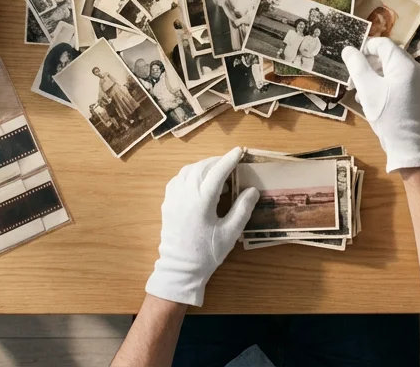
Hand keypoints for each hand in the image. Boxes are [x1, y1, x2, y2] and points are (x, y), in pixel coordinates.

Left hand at [144, 147, 258, 306]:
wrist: (180, 268)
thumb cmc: (207, 252)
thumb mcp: (230, 233)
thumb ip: (242, 209)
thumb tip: (253, 190)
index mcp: (202, 201)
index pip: (217, 172)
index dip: (229, 159)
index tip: (239, 151)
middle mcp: (185, 194)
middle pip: (201, 167)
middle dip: (216, 161)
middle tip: (230, 162)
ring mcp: (173, 197)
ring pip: (187, 170)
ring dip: (203, 166)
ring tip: (216, 171)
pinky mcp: (167, 203)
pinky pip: (178, 179)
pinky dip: (189, 174)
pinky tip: (198, 180)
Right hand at [342, 38, 419, 172]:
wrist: (408, 144)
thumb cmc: (386, 114)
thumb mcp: (367, 88)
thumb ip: (356, 66)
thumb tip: (348, 49)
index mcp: (405, 64)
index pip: (383, 44)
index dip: (365, 48)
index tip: (351, 61)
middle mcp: (415, 69)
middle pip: (387, 56)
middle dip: (368, 65)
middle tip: (353, 79)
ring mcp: (419, 82)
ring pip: (392, 70)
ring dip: (374, 76)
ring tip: (360, 91)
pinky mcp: (418, 93)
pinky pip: (399, 81)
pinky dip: (384, 84)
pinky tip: (372, 99)